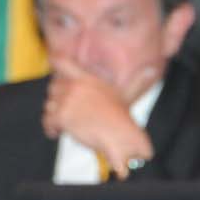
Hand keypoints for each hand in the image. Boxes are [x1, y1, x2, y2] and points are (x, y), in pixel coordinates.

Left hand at [43, 58, 156, 175]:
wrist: (122, 138)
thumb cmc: (125, 119)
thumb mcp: (127, 96)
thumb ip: (135, 82)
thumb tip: (152, 71)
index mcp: (88, 79)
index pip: (62, 62)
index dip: (55, 61)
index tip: (52, 61)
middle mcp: (76, 86)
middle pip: (53, 88)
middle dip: (58, 99)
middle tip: (69, 110)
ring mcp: (68, 101)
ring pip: (49, 106)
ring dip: (55, 116)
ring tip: (65, 124)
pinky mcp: (62, 117)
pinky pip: (48, 121)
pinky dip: (51, 129)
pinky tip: (57, 133)